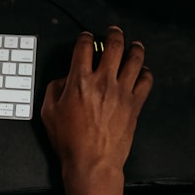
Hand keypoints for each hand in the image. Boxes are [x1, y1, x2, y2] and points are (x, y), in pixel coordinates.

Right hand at [41, 27, 152, 177]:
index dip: (85, 37)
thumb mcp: (48, 112)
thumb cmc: (70, 141)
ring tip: (134, 45)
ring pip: (134, 59)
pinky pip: (146, 81)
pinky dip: (146, 72)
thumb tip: (64, 79)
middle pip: (113, 46)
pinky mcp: (134, 104)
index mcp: (79, 80)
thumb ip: (54, 89)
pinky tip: (143, 72)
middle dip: (114, 34)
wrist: (92, 162)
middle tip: (114, 32)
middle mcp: (103, 81)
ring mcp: (121, 92)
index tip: (86, 37)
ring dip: (135, 48)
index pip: (84, 47)